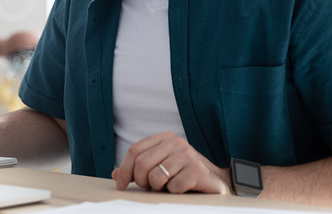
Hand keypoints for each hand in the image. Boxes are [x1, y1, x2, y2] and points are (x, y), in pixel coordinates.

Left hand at [111, 132, 232, 194]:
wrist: (215, 182)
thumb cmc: (184, 174)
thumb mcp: (160, 167)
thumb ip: (139, 169)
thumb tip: (115, 175)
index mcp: (165, 138)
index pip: (135, 150)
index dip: (124, 169)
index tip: (120, 184)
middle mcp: (176, 143)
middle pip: (142, 163)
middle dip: (141, 181)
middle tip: (148, 188)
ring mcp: (187, 155)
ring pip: (155, 176)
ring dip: (158, 188)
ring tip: (167, 186)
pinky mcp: (196, 170)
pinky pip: (172, 186)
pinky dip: (173, 192)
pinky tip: (181, 188)